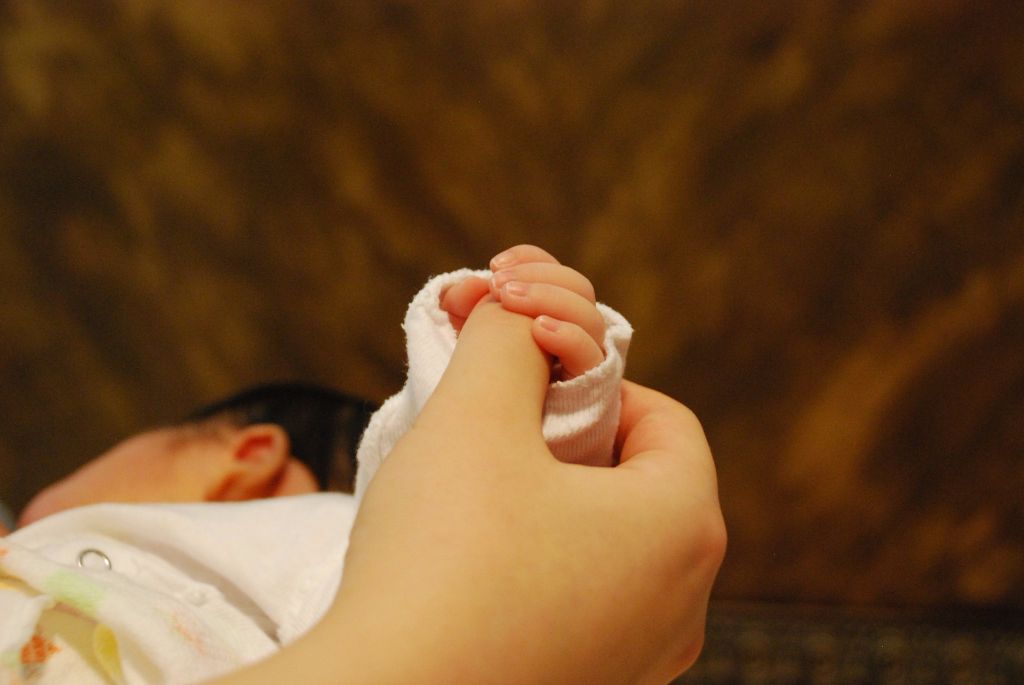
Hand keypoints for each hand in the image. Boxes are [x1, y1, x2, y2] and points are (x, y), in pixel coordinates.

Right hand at [320, 304, 722, 683]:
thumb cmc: (439, 560)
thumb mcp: (474, 417)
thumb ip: (505, 340)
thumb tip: (514, 313)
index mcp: (684, 529)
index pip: (665, 417)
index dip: (595, 380)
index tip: (529, 383)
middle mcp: (683, 606)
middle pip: (642, 481)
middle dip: (572, 438)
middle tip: (501, 429)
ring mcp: (640, 662)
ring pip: (612, 546)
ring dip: (554, 502)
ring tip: (482, 494)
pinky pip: (585, 603)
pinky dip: (543, 566)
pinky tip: (476, 565)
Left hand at [441, 245, 606, 378]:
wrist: (492, 450)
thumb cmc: (483, 389)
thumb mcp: (467, 341)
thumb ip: (463, 307)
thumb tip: (465, 286)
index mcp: (554, 317)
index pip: (557, 274)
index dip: (532, 260)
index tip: (494, 264)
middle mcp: (578, 335)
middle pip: (578, 289)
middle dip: (539, 278)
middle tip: (499, 285)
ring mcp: (587, 363)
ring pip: (589, 318)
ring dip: (549, 300)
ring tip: (509, 299)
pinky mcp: (590, 392)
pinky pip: (591, 358)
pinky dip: (568, 336)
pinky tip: (538, 329)